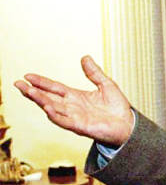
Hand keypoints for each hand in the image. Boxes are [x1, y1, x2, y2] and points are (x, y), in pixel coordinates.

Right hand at [14, 56, 134, 146]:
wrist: (128, 125)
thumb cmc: (118, 108)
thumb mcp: (106, 85)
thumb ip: (94, 73)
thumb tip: (85, 57)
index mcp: (76, 97)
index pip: (54, 88)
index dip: (41, 82)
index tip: (27, 76)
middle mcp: (72, 107)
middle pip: (48, 98)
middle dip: (33, 91)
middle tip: (18, 83)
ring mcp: (75, 117)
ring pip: (52, 108)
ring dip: (40, 100)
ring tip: (28, 92)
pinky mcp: (81, 127)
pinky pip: (64, 121)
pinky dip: (55, 115)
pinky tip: (47, 108)